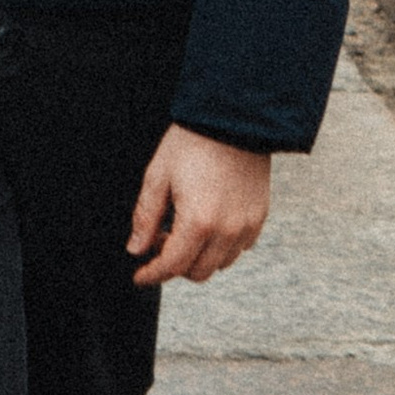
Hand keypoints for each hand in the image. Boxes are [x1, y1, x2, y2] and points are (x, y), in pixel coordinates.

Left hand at [127, 127, 270, 286]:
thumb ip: (146, 217)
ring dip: (199, 257)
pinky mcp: (259, 217)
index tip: (139, 275)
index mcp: (198, 222)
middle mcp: (226, 231)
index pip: (172, 266)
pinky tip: (208, 224)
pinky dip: (222, 246)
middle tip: (159, 241)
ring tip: (184, 230)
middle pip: (197, 272)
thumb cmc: (192, 142)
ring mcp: (246, 226)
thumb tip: (136, 249)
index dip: (152, 274)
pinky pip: (240, 248)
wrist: (234, 118)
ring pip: (220, 264)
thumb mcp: (158, 176)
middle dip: (174, 265)